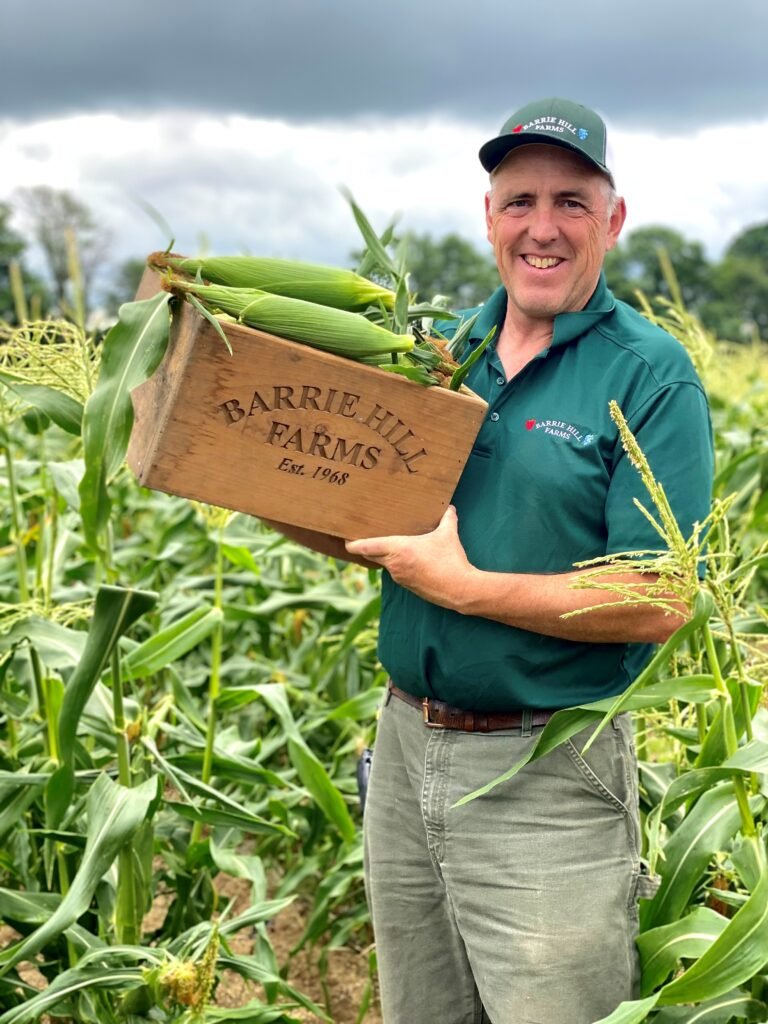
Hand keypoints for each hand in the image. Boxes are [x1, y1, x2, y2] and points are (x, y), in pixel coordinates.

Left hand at [345, 506, 476, 610]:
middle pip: (370, 555)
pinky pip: (395, 572)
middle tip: (360, 536)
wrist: (460, 589)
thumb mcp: (448, 535)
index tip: (344, 538)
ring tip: (385, 545)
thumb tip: (449, 507)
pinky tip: (405, 559)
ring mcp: (399, 577)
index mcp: (398, 549)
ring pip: (383, 564)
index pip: (366, 546)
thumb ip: (447, 519)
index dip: (352, 543)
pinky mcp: (407, 586)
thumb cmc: (451, 561)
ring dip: (382, 556)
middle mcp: (394, 564)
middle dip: (364, 547)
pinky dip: (394, 564)